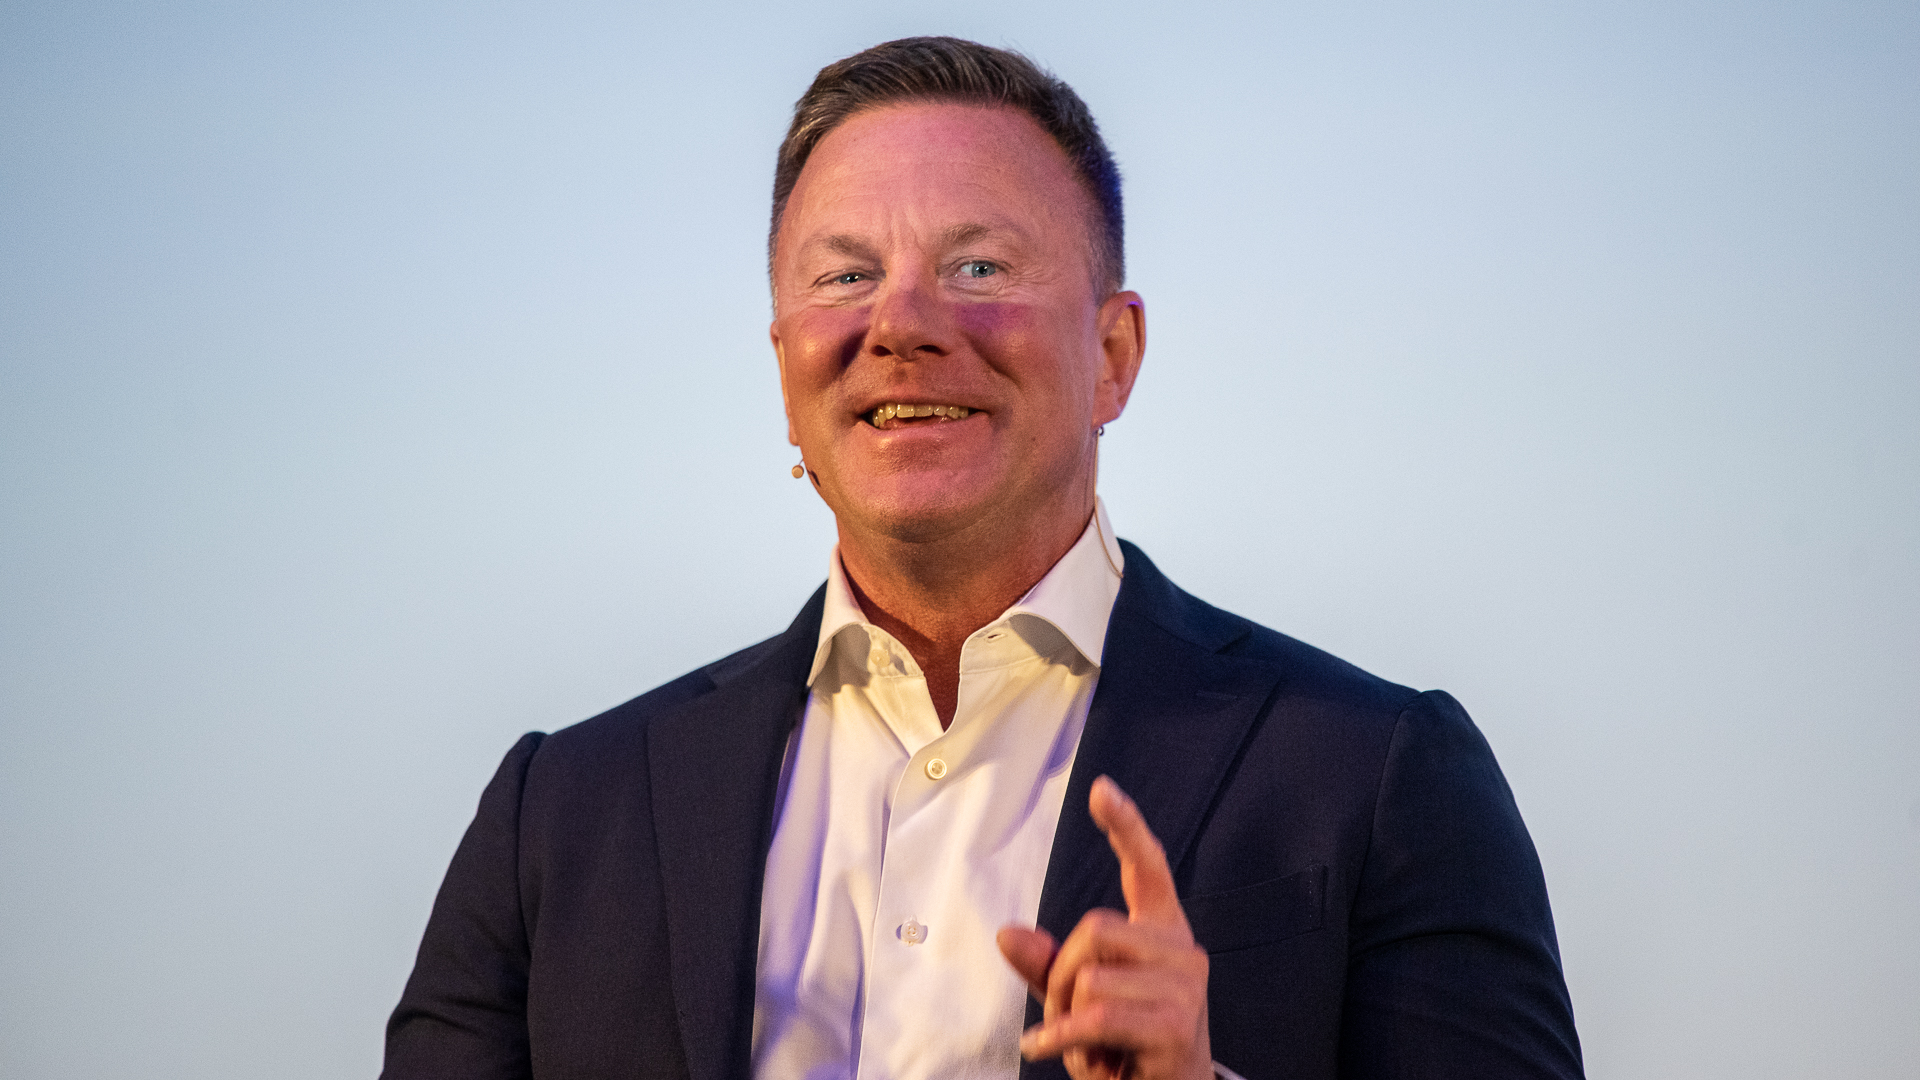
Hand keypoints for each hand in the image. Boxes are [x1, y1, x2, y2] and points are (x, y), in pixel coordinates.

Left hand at [997, 776, 1212, 1079]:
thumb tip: (1008, 934)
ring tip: (1079, 1043)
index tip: (1101, 790)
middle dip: (1059, 976)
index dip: (1126, 827)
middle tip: (1065, 1018)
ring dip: (1064, 1015)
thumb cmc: (1126, 1050)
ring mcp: (1185, 987)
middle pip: (1093, 929)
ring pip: (1089, 975)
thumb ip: (1046, 967)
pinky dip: (1060, 1036)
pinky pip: (1095, 1014)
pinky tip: (1046, 1049)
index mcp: (1163, 934)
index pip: (1149, 869)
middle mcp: (1183, 952)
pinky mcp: (1176, 1024)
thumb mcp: (1079, 1004)